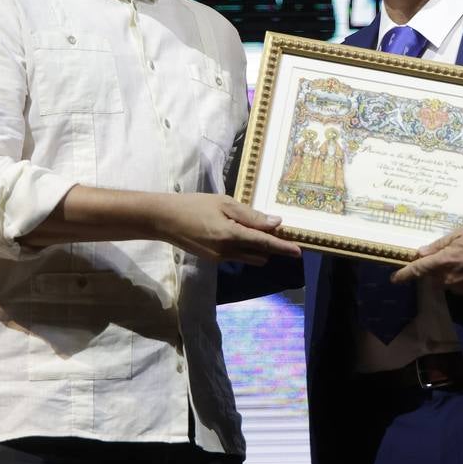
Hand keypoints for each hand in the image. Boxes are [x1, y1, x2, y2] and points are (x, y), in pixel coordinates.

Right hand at [160, 194, 301, 264]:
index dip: (283, 247)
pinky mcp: (213, 259)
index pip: (264, 243)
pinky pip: (237, 256)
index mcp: (231, 235)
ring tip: (257, 229)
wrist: (164, 219)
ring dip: (258, 248)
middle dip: (271, 245)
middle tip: (275, 229)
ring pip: (249, 256)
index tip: (298, 252)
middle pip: (260, 253)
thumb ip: (250, 215)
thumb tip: (275, 222)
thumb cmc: (194, 205)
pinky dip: (244, 247)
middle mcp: (227, 251)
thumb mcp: (224, 204)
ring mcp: (219, 258)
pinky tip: (239, 232)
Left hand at [391, 225, 462, 300]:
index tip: (394, 279)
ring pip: (449, 284)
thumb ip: (439, 245)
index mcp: (443, 262)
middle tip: (452, 257)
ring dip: (452, 276)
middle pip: (434, 277)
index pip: (417, 271)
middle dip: (437, 269)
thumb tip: (421, 253)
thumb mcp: (460, 234)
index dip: (404, 275)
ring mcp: (462, 290)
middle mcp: (449, 280)